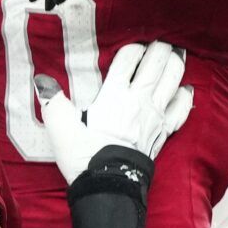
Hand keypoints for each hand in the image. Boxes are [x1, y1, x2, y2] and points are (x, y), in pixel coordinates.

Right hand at [38, 42, 192, 183]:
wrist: (108, 187)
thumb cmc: (83, 156)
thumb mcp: (60, 127)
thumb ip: (53, 100)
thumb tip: (42, 81)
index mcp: (113, 95)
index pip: (128, 60)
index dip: (133, 47)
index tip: (134, 44)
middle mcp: (137, 101)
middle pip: (155, 66)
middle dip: (160, 49)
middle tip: (162, 39)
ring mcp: (153, 116)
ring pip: (171, 82)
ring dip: (175, 65)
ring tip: (176, 54)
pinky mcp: (163, 133)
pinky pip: (180, 110)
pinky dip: (185, 97)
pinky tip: (186, 89)